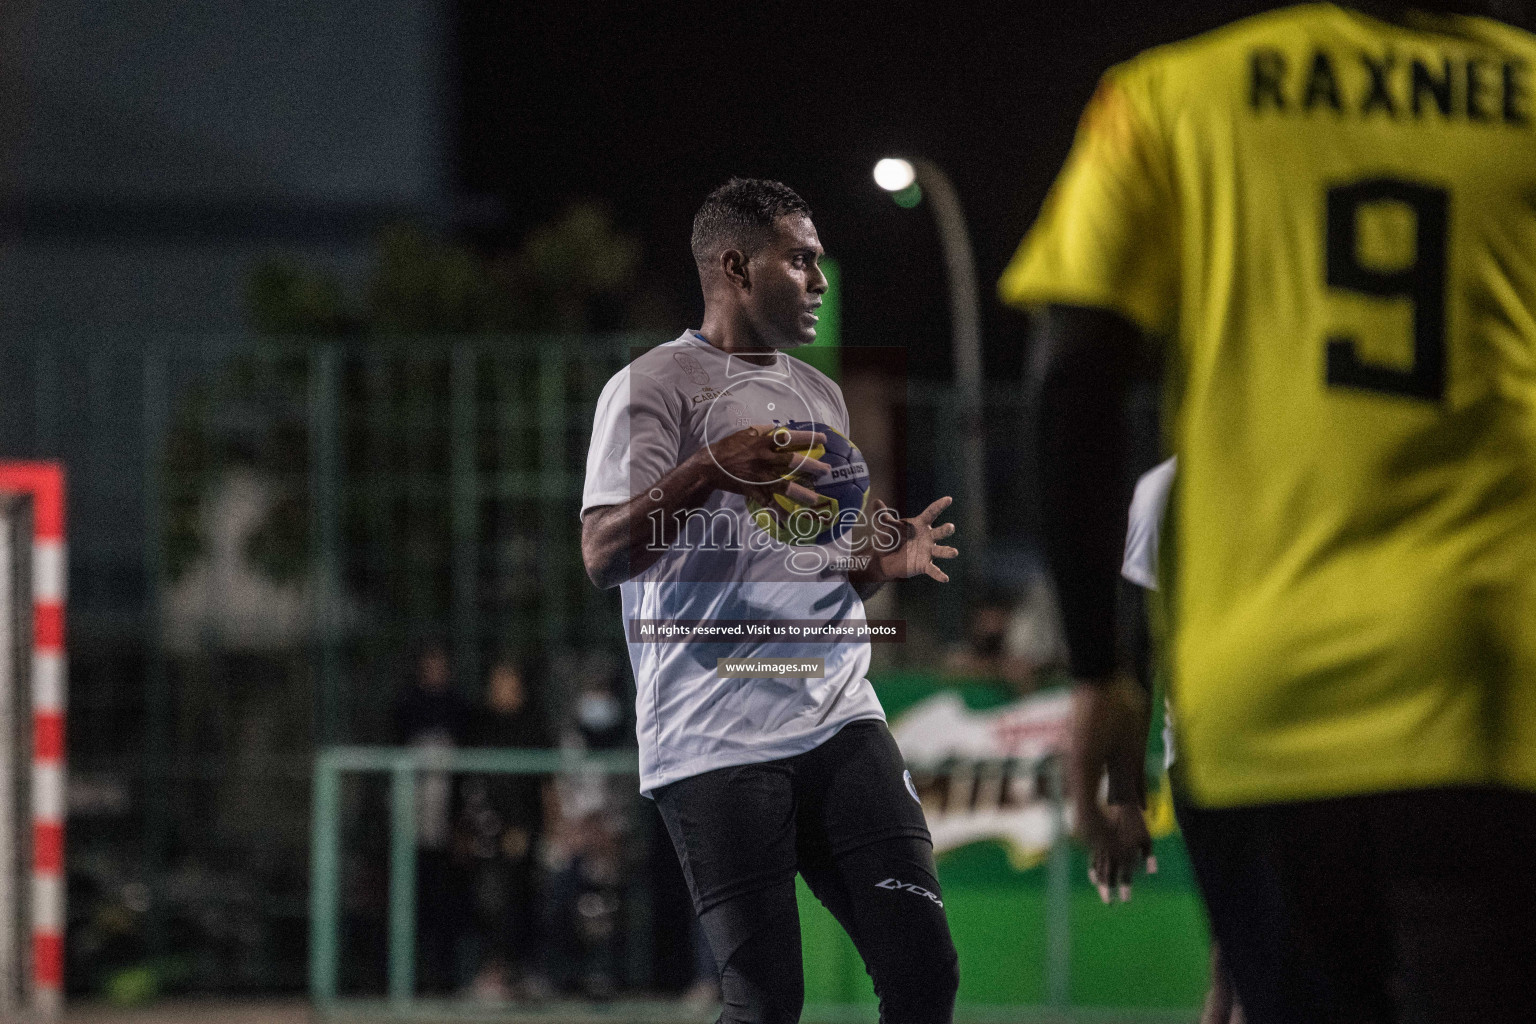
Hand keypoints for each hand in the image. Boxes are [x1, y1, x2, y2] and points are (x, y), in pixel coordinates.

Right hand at [697, 425, 830, 508]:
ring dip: (801, 493)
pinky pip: (769, 503)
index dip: (808, 437)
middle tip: (827, 470)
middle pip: (792, 462)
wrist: (709, 466)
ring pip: (784, 486)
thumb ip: (764, 431)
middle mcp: (764, 459)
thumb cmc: (729, 447)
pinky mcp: (753, 490)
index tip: (824, 439)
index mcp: (763, 442)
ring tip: (816, 499)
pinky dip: (779, 513)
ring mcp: (759, 476)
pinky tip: (791, 521)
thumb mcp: (746, 433)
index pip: (790, 437)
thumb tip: (780, 428)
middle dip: (811, 466)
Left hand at [863, 496, 959, 582]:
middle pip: (940, 532)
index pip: (931, 513)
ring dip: (948, 551)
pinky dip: (939, 574)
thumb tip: (876, 502)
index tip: (949, 499)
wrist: (883, 559)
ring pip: (941, 550)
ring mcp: (928, 551)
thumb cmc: (888, 539)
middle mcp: (928, 537)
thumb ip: (882, 516)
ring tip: (954, 552)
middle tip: (951, 527)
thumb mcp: (884, 527)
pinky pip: (933, 570)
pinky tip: (945, 578)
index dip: (940, 505)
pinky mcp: (924, 565)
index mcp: (920, 525)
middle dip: (946, 530)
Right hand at [1080, 802, 1155, 903]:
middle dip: (1108, 890)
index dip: (1125, 888)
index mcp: (1126, 852)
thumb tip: (1152, 873)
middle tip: (1109, 903)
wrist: (1119, 806)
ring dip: (1101, 884)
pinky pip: (1093, 860)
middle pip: (1109, 875)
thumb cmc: (1137, 823)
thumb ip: (1149, 856)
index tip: (1125, 901)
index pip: (1125, 875)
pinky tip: (1094, 880)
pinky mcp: (1098, 844)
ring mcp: (1104, 848)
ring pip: (1100, 870)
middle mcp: (1113, 852)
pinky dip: (1093, 871)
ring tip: (1104, 895)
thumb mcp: (1147, 839)